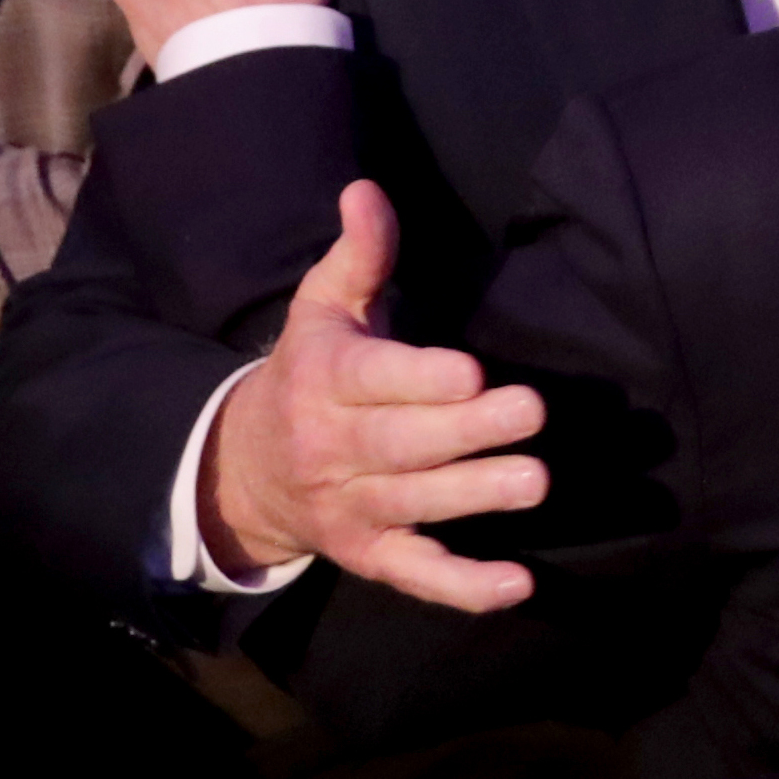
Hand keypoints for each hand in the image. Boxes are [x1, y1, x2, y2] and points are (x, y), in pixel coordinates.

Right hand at [200, 180, 546, 612]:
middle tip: (530, 414)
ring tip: (535, 483)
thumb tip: (367, 189)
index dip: (419, 378)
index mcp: (324, 382)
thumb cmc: (309, 372)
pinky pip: (415, 576)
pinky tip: (517, 585)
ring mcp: (350, 508)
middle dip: (466, 431)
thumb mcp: (323, 308)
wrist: (243, 469)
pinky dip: (463, 589)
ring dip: (475, 497)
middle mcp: (332, 449)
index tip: (470, 371)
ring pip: (413, 506)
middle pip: (400, 445)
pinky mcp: (369, 555)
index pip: (371, 381)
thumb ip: (359, 254)